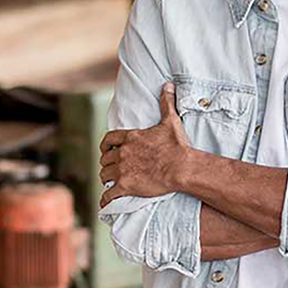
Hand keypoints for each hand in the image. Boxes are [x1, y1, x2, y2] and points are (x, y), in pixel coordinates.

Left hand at [98, 81, 190, 207]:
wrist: (181, 167)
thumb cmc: (176, 145)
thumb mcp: (171, 120)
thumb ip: (166, 102)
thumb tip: (167, 85)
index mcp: (131, 137)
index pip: (109, 140)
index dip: (105, 146)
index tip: (106, 150)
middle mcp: (123, 153)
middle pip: (106, 159)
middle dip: (107, 163)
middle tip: (111, 168)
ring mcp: (123, 170)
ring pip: (105, 175)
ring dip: (107, 179)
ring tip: (111, 183)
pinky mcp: (126, 186)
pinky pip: (109, 194)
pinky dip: (106, 199)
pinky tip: (107, 203)